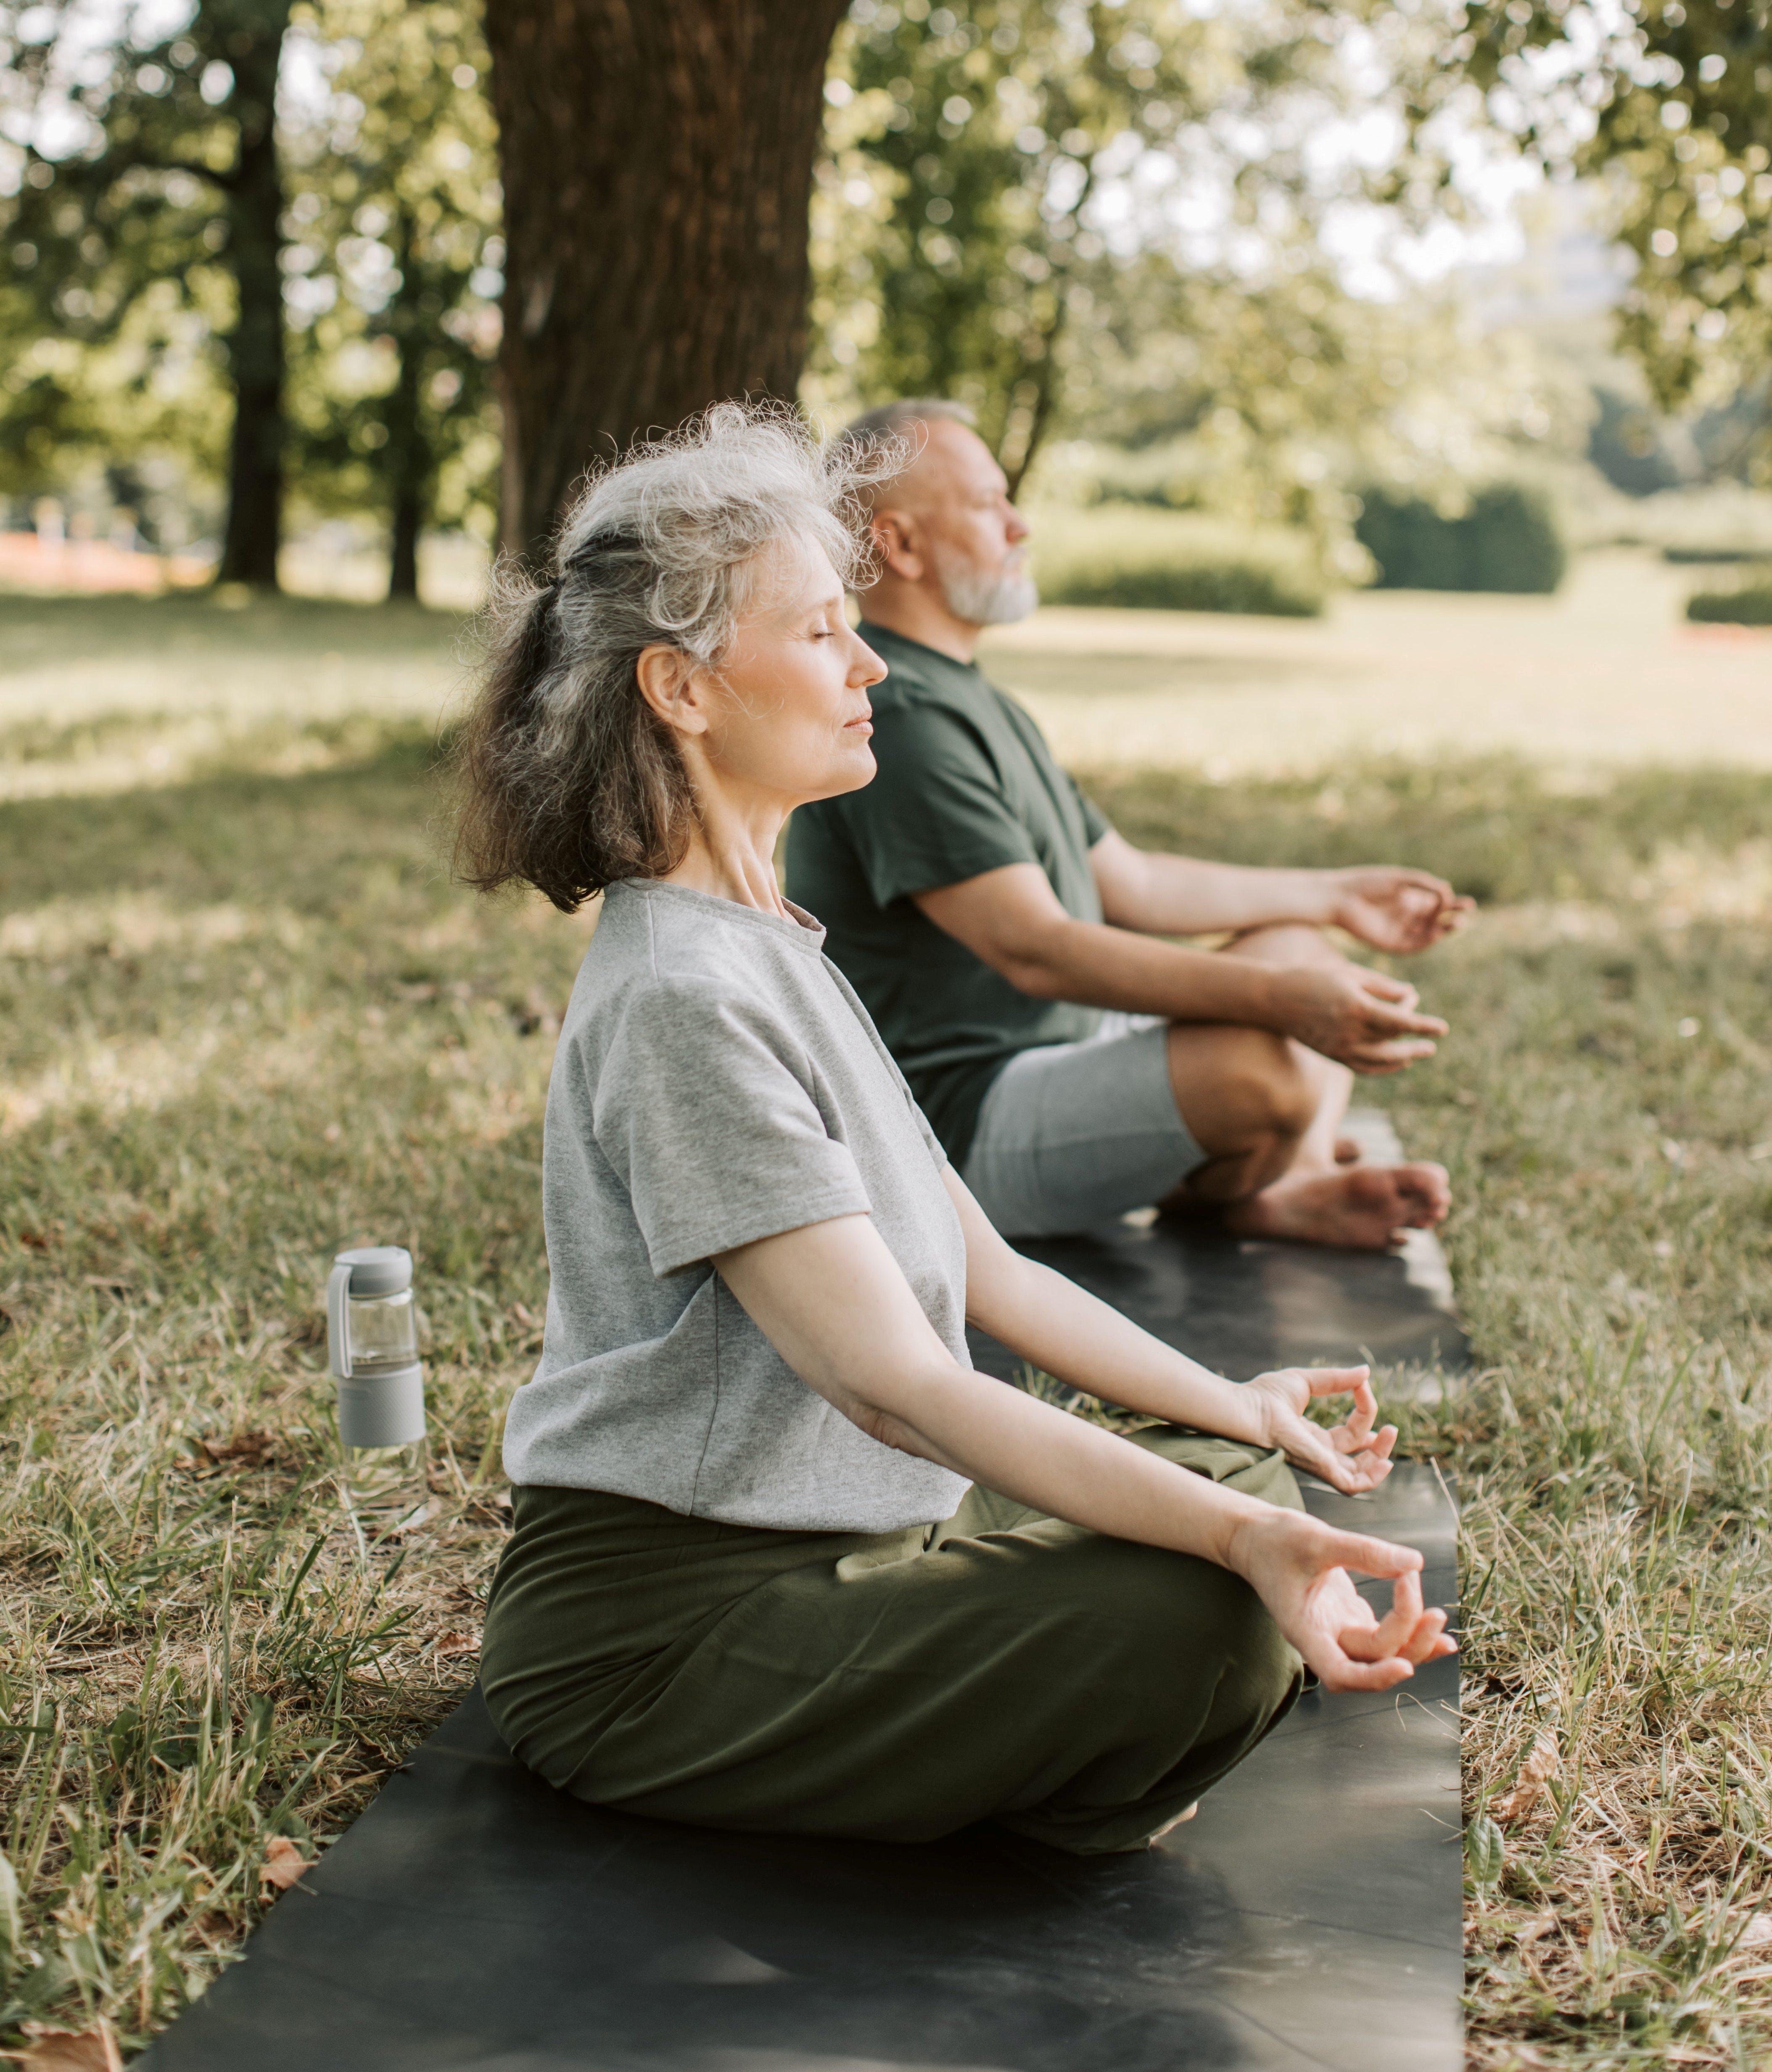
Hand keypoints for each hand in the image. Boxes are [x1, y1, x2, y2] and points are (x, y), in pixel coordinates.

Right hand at [1227, 1506, 1454, 1692]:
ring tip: (1439, 1617)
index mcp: (1305, 1630)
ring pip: (1383, 1654)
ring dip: (1414, 1641)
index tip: (1404, 1666)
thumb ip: (1364, 1552)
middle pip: (1372, 1662)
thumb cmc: (1275, 1539)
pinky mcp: (1349, 1619)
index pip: (1339, 1674)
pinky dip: (1412, 1633)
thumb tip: (1415, 1562)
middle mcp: (1324, 1639)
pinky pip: (1386, 1638)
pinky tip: (1435, 1625)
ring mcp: (1338, 1631)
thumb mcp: (1316, 1538)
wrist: (1254, 1537)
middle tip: (1428, 1605)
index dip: (1373, 1678)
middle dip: (1407, 1641)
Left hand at [1241, 1365, 1396, 1494]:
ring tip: (1389, 1435)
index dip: (1363, 1410)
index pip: (1348, 1432)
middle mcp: (1317, 1453)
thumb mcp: (1307, 1381)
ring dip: (1379, 1458)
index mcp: (1312, 1435)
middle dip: (1377, 1445)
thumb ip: (1336, 1379)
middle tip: (1389, 1428)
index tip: (1362, 1385)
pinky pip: (1352, 1485)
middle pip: (1356, 1458)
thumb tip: (1365, 1372)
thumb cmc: (1265, 1396)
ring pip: (1358, 1474)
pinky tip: (1386, 1461)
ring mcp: (1319, 1463)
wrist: (1247, 1409)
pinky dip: (1372, 1478)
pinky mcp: (1320, 1469)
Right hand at [1271, 962, 1446, 1073]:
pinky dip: (1384, 1067)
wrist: (1274, 999)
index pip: (1400, 1021)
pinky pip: (1364, 1067)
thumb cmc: (1313, 977)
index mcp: (1356, 1006)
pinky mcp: (1332, 1055)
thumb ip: (1382, 985)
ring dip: (1404, 1057)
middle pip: (1393, 1040)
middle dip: (1414, 1037)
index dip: (1424, 1025)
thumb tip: (1410, 995)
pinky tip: (1398, 1062)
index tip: (1443, 1028)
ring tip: (1419, 1053)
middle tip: (1433, 1040)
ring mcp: (1340, 1047)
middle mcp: (1350, 1031)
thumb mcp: (1350, 973)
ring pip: (1382, 1059)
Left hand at [1326, 867, 1473, 954]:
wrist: (1340, 898)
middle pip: (1436, 920)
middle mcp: (1406, 916)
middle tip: (1467, 912)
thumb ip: (1423, 883)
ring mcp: (1399, 930)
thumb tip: (1447, 891)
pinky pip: (1412, 946)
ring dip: (1444, 930)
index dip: (1454, 904)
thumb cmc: (1366, 883)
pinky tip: (1437, 933)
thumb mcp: (1399, 879)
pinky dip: (1426, 941)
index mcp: (1409, 898)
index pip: (1437, 904)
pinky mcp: (1389, 944)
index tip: (1467, 903)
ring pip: (1427, 934)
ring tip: (1458, 923)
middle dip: (1453, 917)